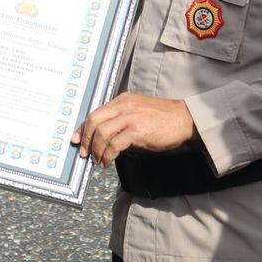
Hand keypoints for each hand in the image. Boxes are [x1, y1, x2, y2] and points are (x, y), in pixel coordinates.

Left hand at [74, 92, 196, 167]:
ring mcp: (130, 117)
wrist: (184, 120)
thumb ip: (121, 120)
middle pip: (94, 120)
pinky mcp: (137, 130)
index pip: (96, 113)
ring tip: (98, 161)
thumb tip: (103, 138)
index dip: (83, 128)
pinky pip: (114, 144)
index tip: (76, 139)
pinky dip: (107, 155)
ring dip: (96, 150)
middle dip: (86, 139)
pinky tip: (108, 162)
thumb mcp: (138, 113)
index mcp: (122, 100)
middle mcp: (123, 106)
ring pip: (102, 133)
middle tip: (84, 153)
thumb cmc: (163, 119)